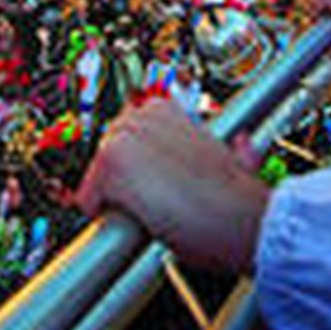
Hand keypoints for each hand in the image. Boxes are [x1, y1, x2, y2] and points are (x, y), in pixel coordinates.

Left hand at [77, 99, 267, 273]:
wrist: (239, 215)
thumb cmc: (238, 198)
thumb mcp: (238, 161)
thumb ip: (236, 150)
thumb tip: (243, 144)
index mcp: (167, 110)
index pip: (125, 138)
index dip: (139, 169)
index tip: (155, 185)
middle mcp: (141, 115)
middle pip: (105, 155)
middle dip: (121, 182)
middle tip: (150, 204)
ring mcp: (124, 136)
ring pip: (95, 175)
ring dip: (113, 199)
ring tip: (146, 214)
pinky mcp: (111, 162)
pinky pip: (87, 200)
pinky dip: (103, 217)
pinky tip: (132, 220)